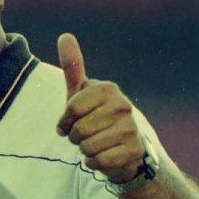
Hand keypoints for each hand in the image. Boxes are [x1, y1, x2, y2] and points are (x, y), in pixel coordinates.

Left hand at [55, 33, 144, 183]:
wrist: (124, 149)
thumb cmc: (97, 118)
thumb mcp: (81, 93)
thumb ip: (73, 67)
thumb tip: (65, 35)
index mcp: (107, 88)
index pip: (71, 107)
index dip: (65, 121)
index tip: (70, 123)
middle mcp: (122, 105)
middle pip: (78, 129)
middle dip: (76, 138)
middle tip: (87, 136)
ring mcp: (131, 128)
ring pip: (87, 147)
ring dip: (85, 151)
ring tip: (97, 145)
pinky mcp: (133, 150)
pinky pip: (98, 161)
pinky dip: (95, 163)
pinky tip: (105, 156)